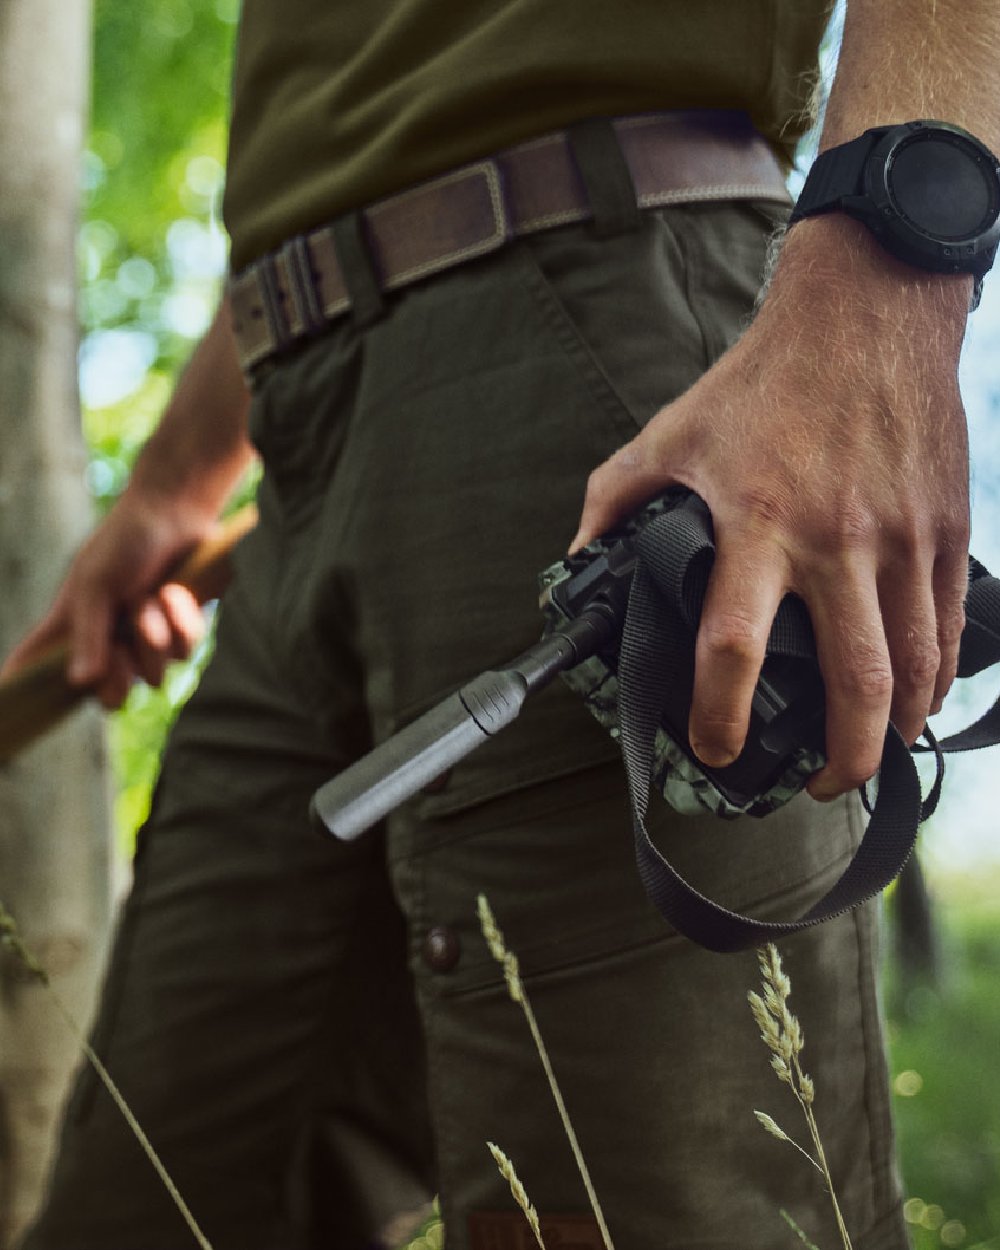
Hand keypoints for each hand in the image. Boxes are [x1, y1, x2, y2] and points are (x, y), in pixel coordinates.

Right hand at [1, 491, 213, 708]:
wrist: (176, 515)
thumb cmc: (125, 543)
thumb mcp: (98, 585)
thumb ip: (89, 635)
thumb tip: (80, 684)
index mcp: (71, 630)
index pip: (34, 666)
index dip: (20, 688)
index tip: (5, 703)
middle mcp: (106, 643)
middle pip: (109, 699)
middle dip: (120, 676)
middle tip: (121, 645)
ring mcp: (145, 642)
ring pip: (154, 676)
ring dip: (154, 636)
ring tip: (150, 597)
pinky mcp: (180, 633)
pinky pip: (186, 651)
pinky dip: (182, 622)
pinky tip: (174, 592)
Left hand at [571, 216, 971, 800]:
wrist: (866, 314)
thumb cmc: (764, 379)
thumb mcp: (670, 434)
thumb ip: (614, 501)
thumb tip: (580, 556)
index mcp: (760, 524)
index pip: (733, 647)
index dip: (721, 716)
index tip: (714, 750)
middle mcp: (837, 543)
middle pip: (852, 685)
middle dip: (839, 758)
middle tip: (815, 785)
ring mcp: (902, 540)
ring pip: (913, 668)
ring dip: (894, 730)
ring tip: (866, 756)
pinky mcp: (945, 530)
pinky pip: (948, 627)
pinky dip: (935, 678)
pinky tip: (916, 700)